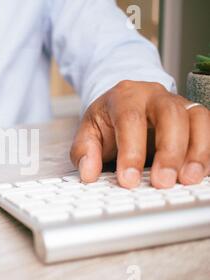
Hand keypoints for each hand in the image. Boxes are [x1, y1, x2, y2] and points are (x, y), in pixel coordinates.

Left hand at [70, 80, 209, 188]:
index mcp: (124, 96)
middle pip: (170, 115)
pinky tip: (199, 173)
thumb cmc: (107, 120)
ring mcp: (178, 103)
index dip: (131, 151)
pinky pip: (207, 128)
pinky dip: (206, 151)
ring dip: (195, 151)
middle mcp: (154, 95)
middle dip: (168, 151)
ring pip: (195, 119)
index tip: (128, 180)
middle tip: (162, 182)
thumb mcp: (87, 132)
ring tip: (187, 180)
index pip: (130, 119)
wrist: (122, 105)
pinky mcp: (193, 116)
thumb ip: (84, 152)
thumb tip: (88, 173)